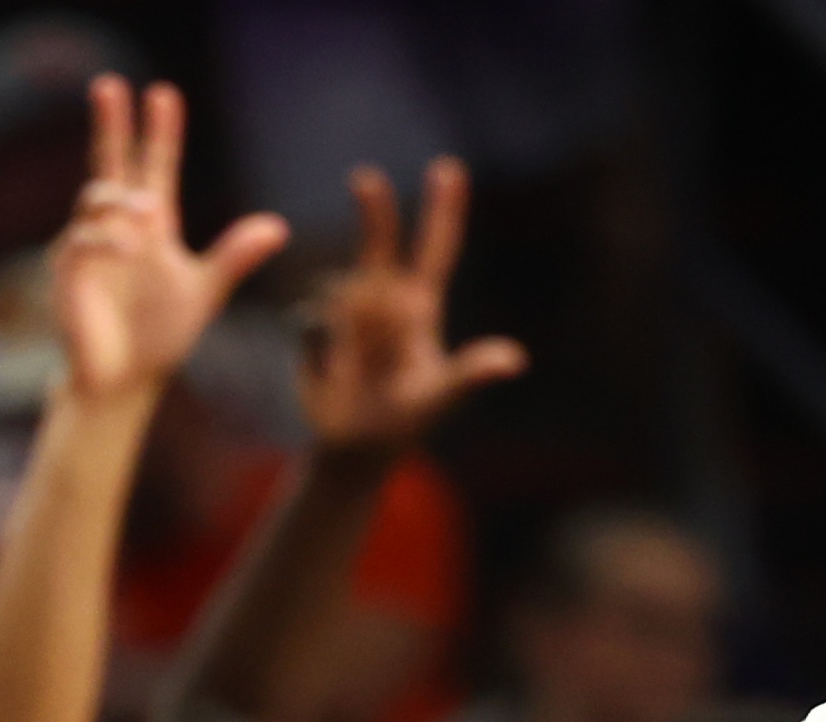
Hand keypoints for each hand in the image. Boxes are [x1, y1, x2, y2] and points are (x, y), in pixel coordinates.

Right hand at [51, 77, 288, 405]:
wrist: (125, 381)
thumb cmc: (161, 337)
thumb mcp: (205, 291)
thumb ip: (235, 257)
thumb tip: (279, 226)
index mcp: (151, 226)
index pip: (155, 166)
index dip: (160, 131)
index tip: (164, 93)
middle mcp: (117, 227)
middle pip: (111, 162)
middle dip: (111, 123)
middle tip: (109, 84)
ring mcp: (89, 247)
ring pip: (96, 197)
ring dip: (121, 198)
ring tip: (149, 214)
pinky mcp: (68, 273)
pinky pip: (81, 240)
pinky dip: (105, 237)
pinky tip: (129, 245)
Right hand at [297, 161, 526, 455]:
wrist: (355, 449)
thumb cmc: (405, 423)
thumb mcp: (440, 399)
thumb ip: (471, 375)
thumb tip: (514, 361)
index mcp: (421, 308)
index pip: (436, 250)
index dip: (443, 210)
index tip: (448, 168)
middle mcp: (384, 301)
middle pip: (379, 246)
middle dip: (374, 212)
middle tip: (364, 178)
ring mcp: (348, 313)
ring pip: (341, 291)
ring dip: (349, 324)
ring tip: (362, 371)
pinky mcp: (315, 330)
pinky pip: (310, 321)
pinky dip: (318, 344)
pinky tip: (327, 371)